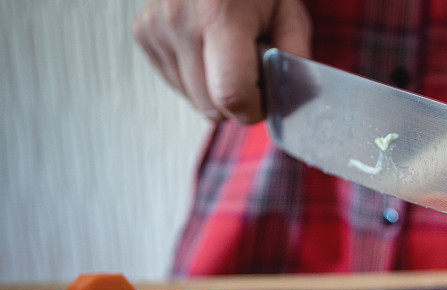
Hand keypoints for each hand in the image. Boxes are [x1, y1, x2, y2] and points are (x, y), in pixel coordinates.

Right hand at [133, 0, 311, 123]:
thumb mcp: (289, 14)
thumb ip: (294, 61)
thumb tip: (290, 104)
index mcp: (219, 14)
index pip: (231, 94)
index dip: (254, 109)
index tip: (265, 99)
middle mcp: (180, 21)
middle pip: (211, 106)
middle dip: (238, 103)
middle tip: (252, 73)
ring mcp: (156, 28)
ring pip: (194, 101)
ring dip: (217, 92)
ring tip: (229, 55)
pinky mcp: (143, 34)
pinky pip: (177, 85)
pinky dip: (198, 80)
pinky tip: (209, 51)